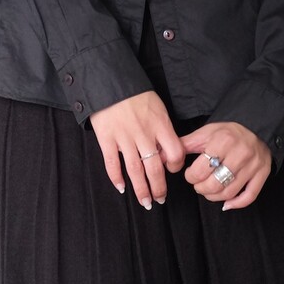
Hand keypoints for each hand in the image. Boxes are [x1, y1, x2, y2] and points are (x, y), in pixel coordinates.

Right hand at [89, 92, 185, 209]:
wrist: (110, 81)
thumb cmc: (136, 93)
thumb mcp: (158, 107)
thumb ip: (162, 129)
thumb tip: (166, 152)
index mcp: (160, 125)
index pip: (175, 153)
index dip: (176, 165)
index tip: (172, 170)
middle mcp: (144, 134)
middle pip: (155, 168)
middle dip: (159, 188)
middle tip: (160, 200)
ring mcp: (124, 137)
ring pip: (136, 170)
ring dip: (141, 189)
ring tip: (145, 202)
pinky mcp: (107, 138)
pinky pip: (113, 163)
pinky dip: (116, 178)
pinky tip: (121, 187)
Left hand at [179, 122, 272, 210]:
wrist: (256, 126)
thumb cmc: (227, 132)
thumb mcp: (205, 133)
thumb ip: (184, 145)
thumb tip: (160, 157)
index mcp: (223, 141)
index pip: (200, 170)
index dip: (191, 176)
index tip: (190, 174)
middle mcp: (240, 154)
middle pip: (214, 184)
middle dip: (201, 188)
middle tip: (198, 184)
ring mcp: (253, 165)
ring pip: (229, 192)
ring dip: (214, 197)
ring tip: (208, 191)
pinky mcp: (262, 173)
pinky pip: (249, 196)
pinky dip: (236, 204)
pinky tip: (226, 204)